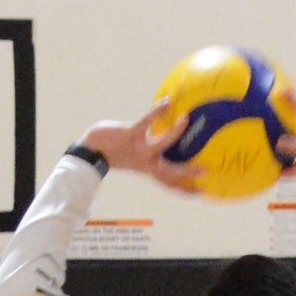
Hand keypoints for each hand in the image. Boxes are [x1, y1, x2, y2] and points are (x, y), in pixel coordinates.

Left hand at [78, 110, 206, 193]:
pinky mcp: (131, 135)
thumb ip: (149, 156)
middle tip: (205, 172)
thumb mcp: (135, 159)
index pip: (169, 183)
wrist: (90, 153)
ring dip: (174, 132)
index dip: (185, 190)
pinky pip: (146, 122)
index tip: (201, 193)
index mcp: (148, 170)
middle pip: (170, 171)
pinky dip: (156, 112)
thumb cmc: (114, 154)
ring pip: (161, 143)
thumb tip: (163, 144)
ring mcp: (139, 149)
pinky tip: (166, 102)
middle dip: (187, 173)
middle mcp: (146, 163)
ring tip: (185, 119)